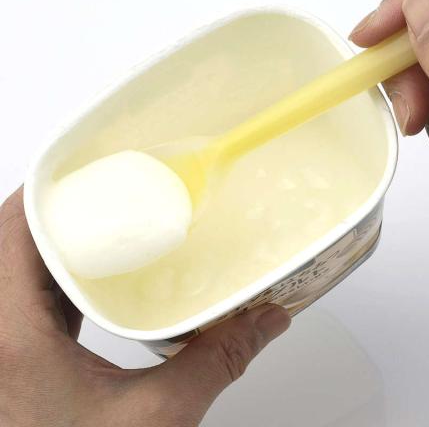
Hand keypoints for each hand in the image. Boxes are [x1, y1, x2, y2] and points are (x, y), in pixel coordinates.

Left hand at [0, 187, 289, 426]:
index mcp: (10, 335)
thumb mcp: (152, 419)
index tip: (88, 166)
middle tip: (109, 187)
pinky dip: (53, 274)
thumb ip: (214, 362)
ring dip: (55, 239)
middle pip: (13, 240)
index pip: (12, 230)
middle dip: (61, 206)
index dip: (47, 189)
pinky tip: (89, 277)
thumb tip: (264, 319)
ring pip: (14, 266)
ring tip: (106, 222)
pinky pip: (21, 295)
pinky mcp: (8, 357)